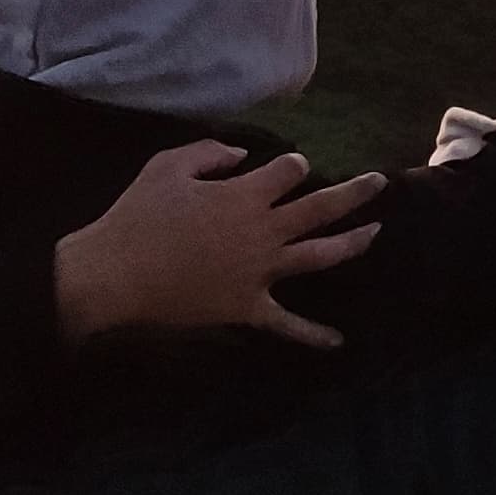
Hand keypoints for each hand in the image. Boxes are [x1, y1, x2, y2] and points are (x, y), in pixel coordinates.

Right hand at [51, 139, 384, 350]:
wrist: (116, 274)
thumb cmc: (138, 216)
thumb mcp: (167, 166)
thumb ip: (209, 153)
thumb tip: (242, 156)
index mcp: (244, 196)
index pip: (289, 171)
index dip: (293, 164)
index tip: (291, 165)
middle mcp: (263, 232)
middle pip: (321, 209)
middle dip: (355, 193)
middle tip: (380, 183)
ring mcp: (260, 273)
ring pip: (319, 256)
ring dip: (352, 243)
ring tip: (375, 232)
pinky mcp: (248, 307)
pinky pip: (287, 324)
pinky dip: (313, 335)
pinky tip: (338, 341)